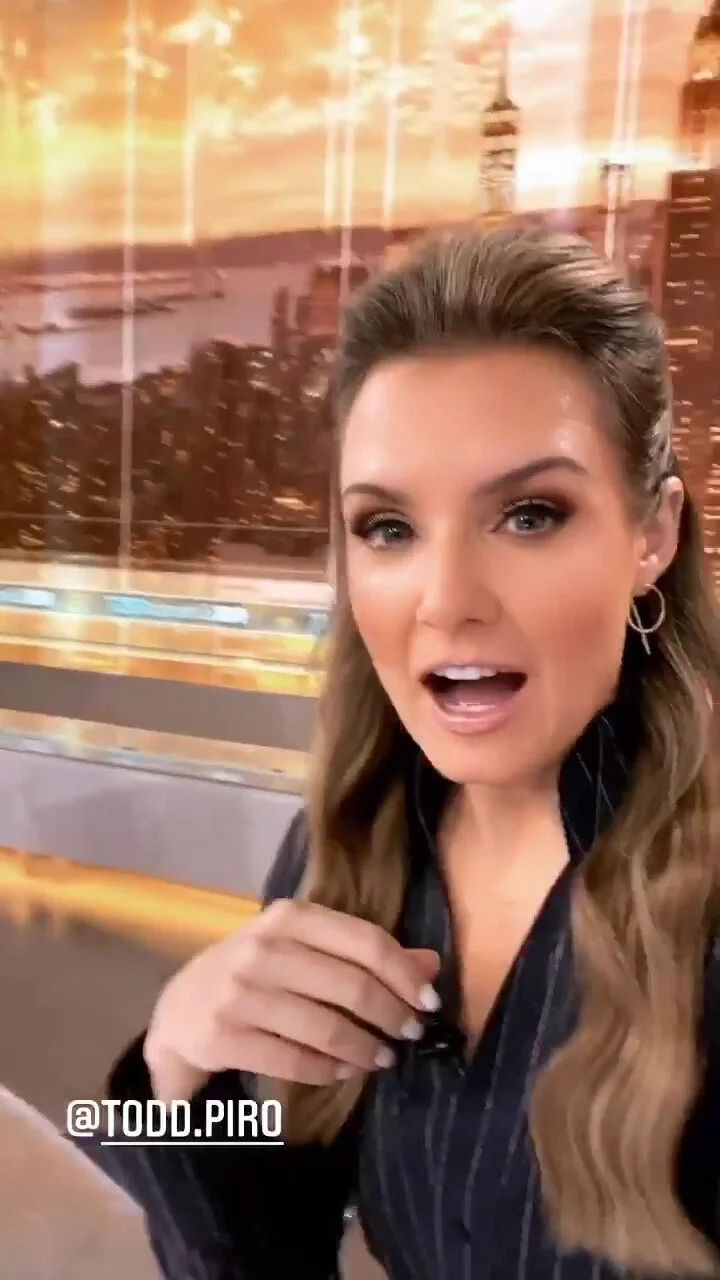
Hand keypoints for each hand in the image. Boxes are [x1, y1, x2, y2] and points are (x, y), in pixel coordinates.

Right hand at [144, 899, 440, 1100]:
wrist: (180, 1009)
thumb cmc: (257, 973)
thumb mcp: (305, 949)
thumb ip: (364, 953)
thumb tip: (430, 965)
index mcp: (289, 917)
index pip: (364, 941)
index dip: (404, 974)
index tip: (430, 1001)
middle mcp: (263, 948)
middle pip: (351, 986)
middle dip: (392, 1015)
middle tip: (411, 1034)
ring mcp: (239, 993)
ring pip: (326, 1027)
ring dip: (365, 1049)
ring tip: (383, 1058)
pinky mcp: (224, 1037)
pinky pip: (295, 1060)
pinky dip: (330, 1070)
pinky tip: (345, 1070)